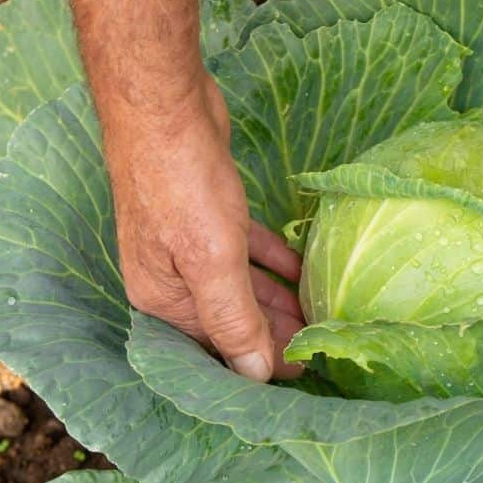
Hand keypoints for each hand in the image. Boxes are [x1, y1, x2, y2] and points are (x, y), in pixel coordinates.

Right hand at [105, 74, 304, 380]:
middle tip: (320, 344)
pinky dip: (274, 261)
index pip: (216, 347)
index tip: (302, 370)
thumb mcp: (211, 261)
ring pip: (243, 285)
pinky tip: (303, 269)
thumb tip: (255, 374)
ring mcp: (191, 244)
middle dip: (274, 333)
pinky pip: (248, 250)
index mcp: (162, 299)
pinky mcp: (212, 214)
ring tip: (319, 313)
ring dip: (279, 299)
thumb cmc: (183, 187)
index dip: (259, 361)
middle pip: (231, 318)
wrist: (166, 108)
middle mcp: (172, 277)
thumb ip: (234, 318)